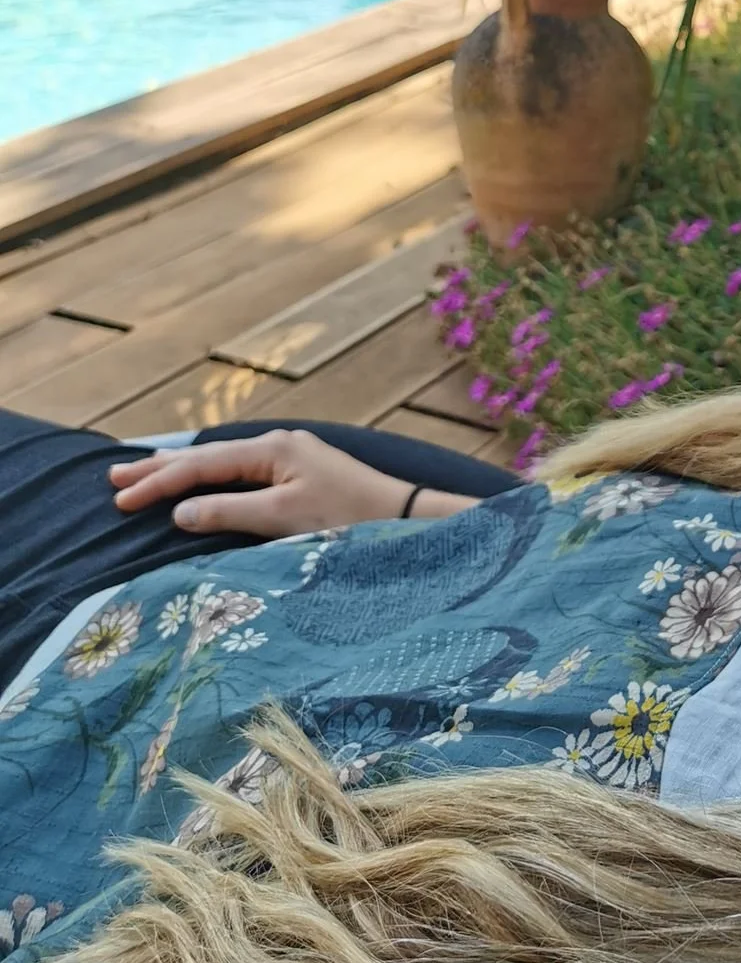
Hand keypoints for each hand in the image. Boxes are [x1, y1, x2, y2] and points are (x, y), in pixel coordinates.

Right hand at [107, 429, 472, 537]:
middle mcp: (279, 445)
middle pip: (208, 455)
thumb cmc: (348, 517)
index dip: (159, 482)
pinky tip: (201, 480)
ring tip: (144, 472)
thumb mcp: (284, 517)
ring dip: (184, 470)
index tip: (121, 500)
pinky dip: (211, 476)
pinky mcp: (301, 473)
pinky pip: (242, 470)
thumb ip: (230, 512)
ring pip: (224, 461)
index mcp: (272, 450)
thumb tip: (180, 510)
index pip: (203, 465)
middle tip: (115, 476)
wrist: (404, 517)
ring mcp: (291, 457)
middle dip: (161, 467)